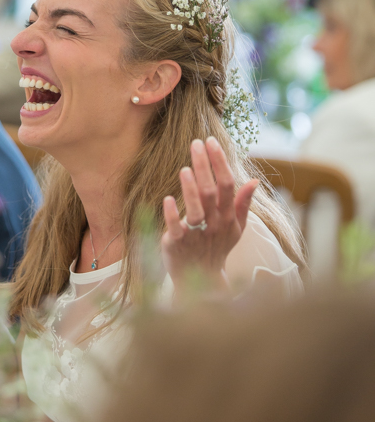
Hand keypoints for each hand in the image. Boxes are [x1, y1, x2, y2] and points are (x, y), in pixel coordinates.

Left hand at [161, 137, 257, 288]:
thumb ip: (243, 204)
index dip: (220, 162)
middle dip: (204, 166)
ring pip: (196, 209)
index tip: (211, 142)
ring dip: (190, 189)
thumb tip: (253, 180)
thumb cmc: (217, 248)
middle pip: (210, 192)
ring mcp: (196, 235)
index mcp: (228, 217)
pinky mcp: (177, 244)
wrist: (202, 280)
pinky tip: (167, 198)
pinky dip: (171, 214)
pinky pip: (175, 228)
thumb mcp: (235, 228)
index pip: (227, 185)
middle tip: (196, 143)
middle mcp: (214, 224)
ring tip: (185, 168)